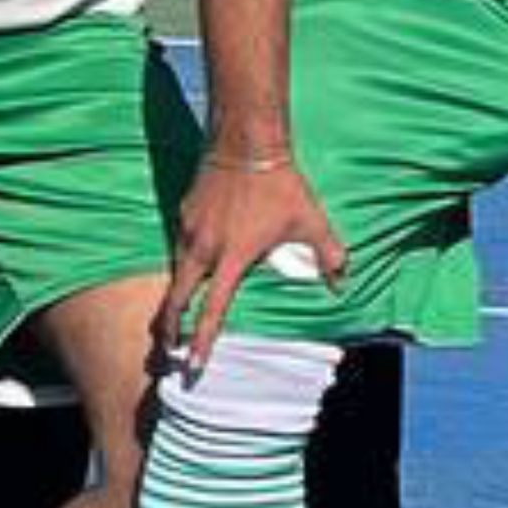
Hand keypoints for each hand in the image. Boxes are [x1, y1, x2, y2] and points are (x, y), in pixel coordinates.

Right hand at [164, 147, 345, 367]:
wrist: (246, 143)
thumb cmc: (281, 185)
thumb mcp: (311, 221)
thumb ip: (329, 254)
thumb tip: (341, 282)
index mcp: (233, 257)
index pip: (213, 309)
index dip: (202, 340)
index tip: (193, 364)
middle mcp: (204, 248)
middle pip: (176, 298)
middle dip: (169, 328)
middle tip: (166, 350)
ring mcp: (189, 230)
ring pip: (175, 273)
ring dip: (173, 298)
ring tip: (171, 318)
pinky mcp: (183, 213)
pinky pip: (179, 246)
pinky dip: (182, 263)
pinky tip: (188, 268)